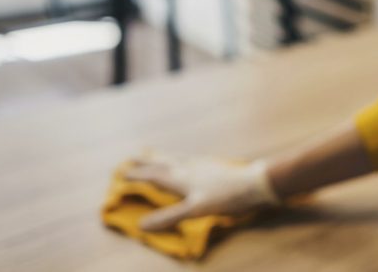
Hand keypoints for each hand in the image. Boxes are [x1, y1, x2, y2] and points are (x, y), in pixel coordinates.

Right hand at [125, 154, 280, 230]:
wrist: (255, 183)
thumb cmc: (225, 197)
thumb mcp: (195, 210)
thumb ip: (168, 217)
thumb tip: (141, 226)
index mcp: (181, 178)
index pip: (154, 176)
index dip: (138, 175)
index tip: (122, 173)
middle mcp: (189, 168)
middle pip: (164, 162)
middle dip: (147, 161)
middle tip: (133, 155)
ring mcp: (203, 165)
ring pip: (177, 158)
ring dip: (163, 156)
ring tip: (154, 152)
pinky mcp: (216, 165)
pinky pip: (191, 159)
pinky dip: (182, 158)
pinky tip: (189, 161)